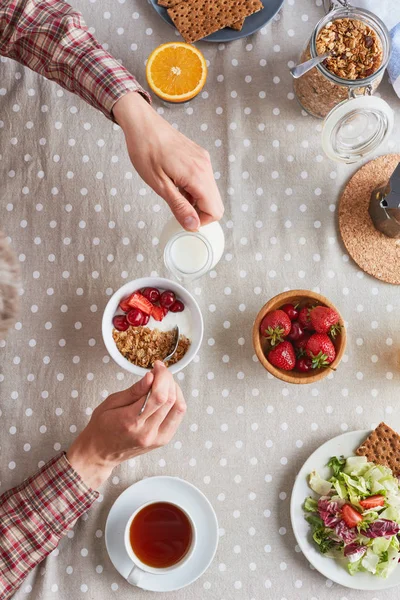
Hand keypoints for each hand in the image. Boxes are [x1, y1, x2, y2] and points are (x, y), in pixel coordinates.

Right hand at [66, 362, 185, 488]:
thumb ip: (134, 391)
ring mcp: (157, 438)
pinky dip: (176, 402)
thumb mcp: (111, 403)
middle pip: (170, 400)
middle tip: (161, 371)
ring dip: (175, 390)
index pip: (158, 395)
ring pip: (179, 408)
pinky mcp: (162, 440)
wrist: (100, 453)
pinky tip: (167, 394)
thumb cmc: (101, 426)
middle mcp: (147, 432)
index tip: (157, 366)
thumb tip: (151, 376)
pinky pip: (177, 417)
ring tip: (164, 382)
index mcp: (131, 421)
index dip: (162, 376)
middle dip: (169, 380)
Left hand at [113, 92, 223, 231]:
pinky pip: (204, 180)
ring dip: (194, 200)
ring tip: (173, 192)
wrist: (142, 123)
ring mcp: (204, 160)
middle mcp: (206, 167)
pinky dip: (193, 188)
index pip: (215, 211)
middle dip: (199, 212)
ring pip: (210, 192)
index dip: (200, 221)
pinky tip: (175, 182)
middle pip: (215, 203)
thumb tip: (193, 226)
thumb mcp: (159, 185)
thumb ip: (179, 207)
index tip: (183, 218)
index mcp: (197, 175)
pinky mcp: (200, 156)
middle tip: (177, 208)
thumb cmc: (145, 150)